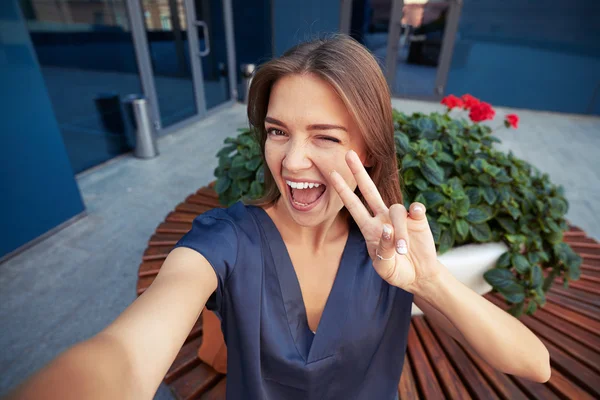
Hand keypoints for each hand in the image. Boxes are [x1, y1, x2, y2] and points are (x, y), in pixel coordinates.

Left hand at [328, 150, 442, 293]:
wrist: (419, 276)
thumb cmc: (396, 271)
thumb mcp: (385, 266)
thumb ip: (383, 249)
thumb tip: (387, 228)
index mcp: (369, 228)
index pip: (353, 206)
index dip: (342, 191)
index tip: (332, 174)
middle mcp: (383, 218)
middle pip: (369, 190)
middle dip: (359, 172)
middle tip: (349, 154)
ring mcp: (400, 217)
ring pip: (396, 210)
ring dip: (399, 230)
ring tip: (402, 250)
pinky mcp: (418, 219)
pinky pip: (415, 209)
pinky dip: (415, 211)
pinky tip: (416, 216)